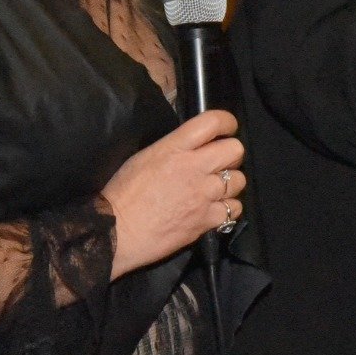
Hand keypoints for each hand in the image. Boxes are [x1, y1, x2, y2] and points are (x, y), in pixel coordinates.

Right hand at [101, 110, 244, 278]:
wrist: (116, 232)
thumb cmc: (122, 194)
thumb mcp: (145, 157)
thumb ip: (174, 149)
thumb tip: (192, 148)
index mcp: (175, 148)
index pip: (213, 122)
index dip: (227, 122)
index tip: (228, 128)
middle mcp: (195, 167)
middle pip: (235, 150)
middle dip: (231, 154)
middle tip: (220, 163)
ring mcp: (203, 195)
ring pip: (239, 180)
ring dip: (230, 183)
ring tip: (217, 189)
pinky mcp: (206, 220)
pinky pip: (233, 209)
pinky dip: (228, 209)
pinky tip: (216, 209)